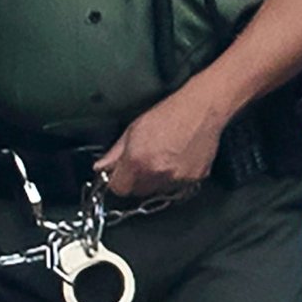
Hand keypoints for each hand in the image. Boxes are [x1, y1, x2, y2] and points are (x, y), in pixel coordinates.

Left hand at [93, 85, 226, 197]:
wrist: (200, 110)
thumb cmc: (167, 115)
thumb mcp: (132, 130)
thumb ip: (115, 153)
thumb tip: (101, 167)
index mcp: (138, 161)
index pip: (119, 189)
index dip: (117, 181)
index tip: (119, 175)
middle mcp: (158, 173)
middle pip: (138, 191)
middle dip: (136, 180)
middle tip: (142, 162)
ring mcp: (178, 179)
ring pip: (159, 191)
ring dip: (156, 180)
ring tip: (162, 158)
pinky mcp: (196, 179)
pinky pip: (179, 187)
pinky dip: (175, 178)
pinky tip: (176, 160)